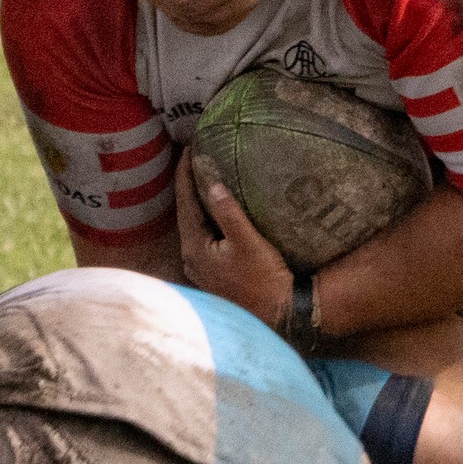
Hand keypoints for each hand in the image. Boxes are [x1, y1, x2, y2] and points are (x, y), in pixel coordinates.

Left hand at [173, 148, 294, 328]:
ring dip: (198, 204)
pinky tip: (215, 213)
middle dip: (189, 187)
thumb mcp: (248, 242)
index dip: (185, 175)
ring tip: (203, 180)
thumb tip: (214, 186)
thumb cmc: (263, 279)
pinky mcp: (213, 274)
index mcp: (194, 248)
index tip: (188, 150)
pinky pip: (204, 238)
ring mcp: (201, 269)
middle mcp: (191, 259)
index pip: (185, 203)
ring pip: (194, 227)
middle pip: (186, 214)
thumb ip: (229, 214)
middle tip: (193, 159)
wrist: (277, 313)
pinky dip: (207, 221)